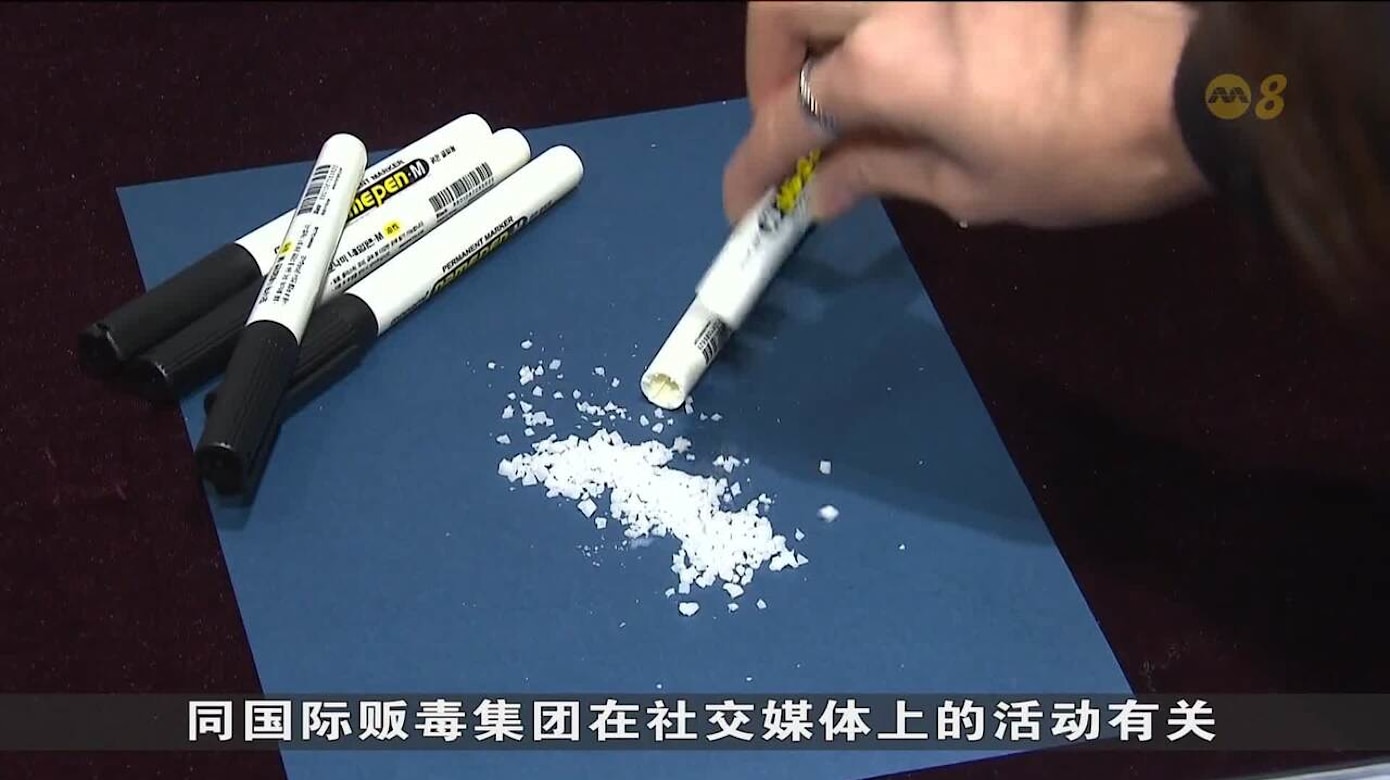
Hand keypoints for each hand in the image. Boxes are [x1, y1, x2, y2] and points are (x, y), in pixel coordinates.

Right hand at [723, 2, 1210, 228]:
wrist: (1201, 81)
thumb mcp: (977, 187)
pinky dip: (867, 14)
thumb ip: (884, 173)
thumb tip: (823, 190)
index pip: (789, 116)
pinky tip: (889, 46)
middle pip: (783, 11)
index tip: (743, 203)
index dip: (754, 164)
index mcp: (886, 65)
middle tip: (791, 119)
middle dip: (766, 69)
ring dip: (809, 25)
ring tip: (833, 74)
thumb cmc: (1090, 152)